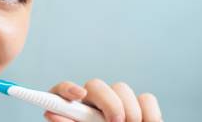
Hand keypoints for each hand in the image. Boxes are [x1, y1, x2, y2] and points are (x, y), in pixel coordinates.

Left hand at [45, 79, 161, 121]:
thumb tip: (52, 114)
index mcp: (72, 111)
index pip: (61, 91)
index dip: (68, 89)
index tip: (79, 95)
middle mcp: (92, 103)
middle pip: (96, 86)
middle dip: (109, 102)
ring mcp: (116, 102)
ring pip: (122, 89)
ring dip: (130, 111)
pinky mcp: (140, 106)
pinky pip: (146, 99)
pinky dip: (150, 113)